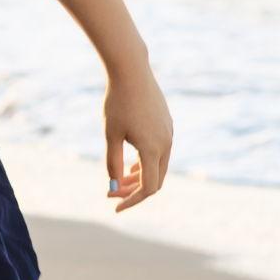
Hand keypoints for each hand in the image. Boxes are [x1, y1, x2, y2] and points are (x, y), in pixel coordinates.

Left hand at [104, 61, 172, 212]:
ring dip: (139, 177)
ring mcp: (169, 134)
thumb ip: (113, 162)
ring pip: (158, 166)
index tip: (114, 207)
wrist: (132, 72)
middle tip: (112, 194)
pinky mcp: (167, 126)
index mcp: (153, 149)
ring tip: (119, 181)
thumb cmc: (117, 103)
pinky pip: (160, 153)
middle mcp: (166, 144)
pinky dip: (146, 163)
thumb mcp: (110, 134)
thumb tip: (113, 186)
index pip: (148, 187)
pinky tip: (131, 164)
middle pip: (155, 179)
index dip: (132, 200)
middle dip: (134, 191)